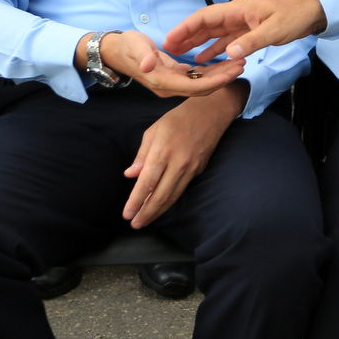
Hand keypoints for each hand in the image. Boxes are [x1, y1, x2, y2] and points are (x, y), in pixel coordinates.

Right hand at [76, 30, 245, 96]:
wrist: (118, 52)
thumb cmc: (127, 46)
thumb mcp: (134, 46)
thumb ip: (143, 55)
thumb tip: (150, 64)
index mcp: (162, 80)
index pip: (194, 86)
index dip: (215, 81)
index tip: (233, 71)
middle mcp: (170, 87)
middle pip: (202, 88)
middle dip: (223, 79)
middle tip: (243, 64)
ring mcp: (173, 84)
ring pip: (202, 84)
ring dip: (221, 76)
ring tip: (239, 63)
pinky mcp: (175, 77)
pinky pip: (197, 78)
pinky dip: (212, 73)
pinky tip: (224, 64)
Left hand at [122, 83, 247, 227]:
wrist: (211, 113)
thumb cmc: (178, 119)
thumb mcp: (154, 130)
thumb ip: (142, 154)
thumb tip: (130, 174)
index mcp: (163, 151)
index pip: (147, 183)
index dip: (136, 201)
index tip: (127, 214)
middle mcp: (178, 163)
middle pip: (161, 195)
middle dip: (146, 212)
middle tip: (135, 224)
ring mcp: (191, 168)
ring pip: (173, 196)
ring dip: (158, 211)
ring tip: (145, 220)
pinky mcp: (199, 170)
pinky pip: (182, 189)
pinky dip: (170, 201)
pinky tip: (162, 206)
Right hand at [162, 0, 326, 61]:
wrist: (311, 13)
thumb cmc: (294, 17)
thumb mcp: (273, 30)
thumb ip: (251, 42)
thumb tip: (229, 54)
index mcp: (237, 10)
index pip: (204, 17)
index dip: (185, 27)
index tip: (169, 39)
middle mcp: (235, 15)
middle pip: (205, 25)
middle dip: (186, 36)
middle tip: (168, 50)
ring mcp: (241, 24)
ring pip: (214, 34)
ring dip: (198, 44)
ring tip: (181, 56)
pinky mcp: (249, 32)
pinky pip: (227, 41)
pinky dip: (216, 50)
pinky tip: (206, 60)